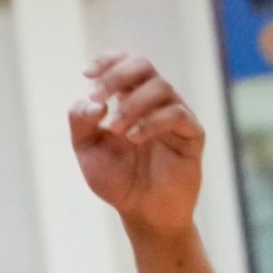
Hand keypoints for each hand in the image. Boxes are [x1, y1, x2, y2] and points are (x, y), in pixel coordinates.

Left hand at [68, 54, 204, 238]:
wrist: (142, 211)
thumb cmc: (116, 178)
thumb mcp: (86, 149)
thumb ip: (80, 122)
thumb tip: (94, 102)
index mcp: (127, 99)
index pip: (124, 64)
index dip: (107, 60)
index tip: (86, 73)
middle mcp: (153, 102)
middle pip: (143, 66)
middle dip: (117, 76)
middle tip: (99, 95)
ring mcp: (175, 116)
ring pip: (161, 88)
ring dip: (132, 104)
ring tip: (115, 129)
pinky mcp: (192, 134)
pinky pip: (178, 114)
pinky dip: (152, 121)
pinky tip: (134, 138)